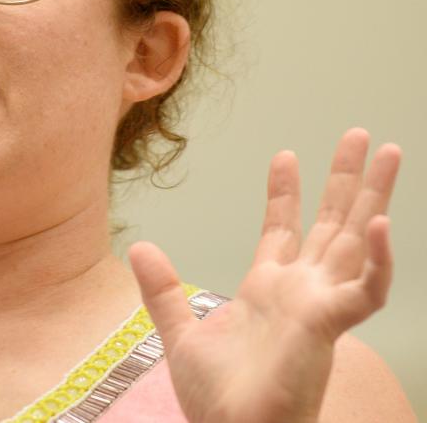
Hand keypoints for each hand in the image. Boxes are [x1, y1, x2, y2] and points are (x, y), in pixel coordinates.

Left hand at [129, 128, 401, 422]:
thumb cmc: (217, 401)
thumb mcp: (180, 334)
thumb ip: (162, 290)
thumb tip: (140, 246)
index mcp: (267, 290)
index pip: (282, 229)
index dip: (286, 192)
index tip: (286, 155)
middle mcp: (300, 291)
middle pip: (330, 223)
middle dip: (346, 179)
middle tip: (361, 135)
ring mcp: (318, 305)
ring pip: (355, 241)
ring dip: (374, 197)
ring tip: (391, 152)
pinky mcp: (327, 326)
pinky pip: (365, 290)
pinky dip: (376, 259)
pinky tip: (379, 222)